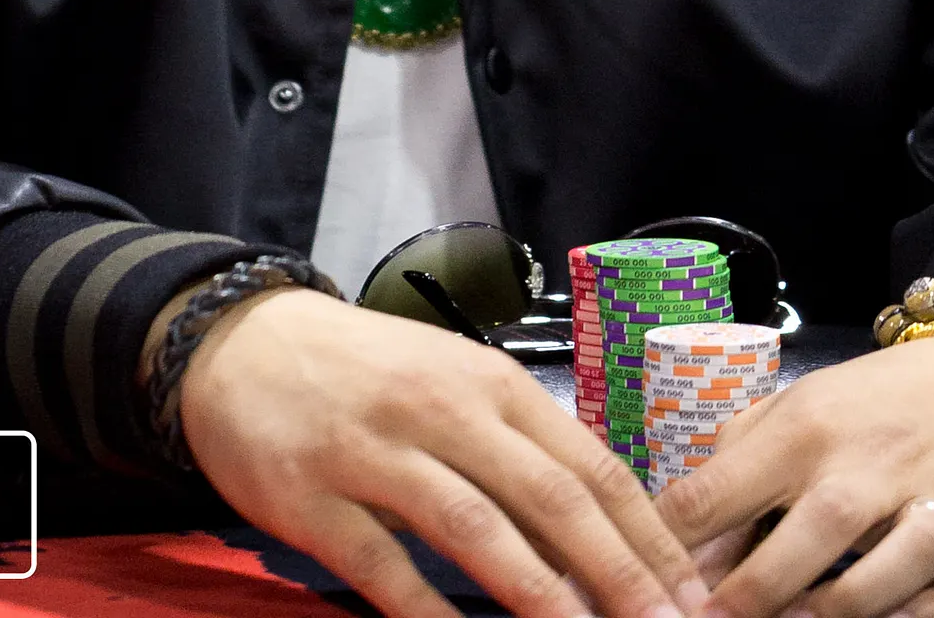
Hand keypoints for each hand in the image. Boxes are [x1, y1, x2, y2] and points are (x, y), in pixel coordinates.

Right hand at [175, 286, 709, 617]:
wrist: (242, 342)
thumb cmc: (364, 371)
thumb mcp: (451, 381)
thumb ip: (517, 444)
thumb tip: (600, 527)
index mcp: (488, 381)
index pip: (589, 462)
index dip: (646, 533)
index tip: (691, 594)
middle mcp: (442, 408)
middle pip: (549, 497)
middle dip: (617, 574)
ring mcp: (376, 451)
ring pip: (476, 528)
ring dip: (541, 597)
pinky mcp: (314, 496)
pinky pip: (382, 565)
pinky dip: (428, 613)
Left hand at [654, 337, 933, 617]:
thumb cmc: (876, 407)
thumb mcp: (797, 409)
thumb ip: (738, 468)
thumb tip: (682, 545)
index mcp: (808, 429)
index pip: (727, 486)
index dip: (680, 541)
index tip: (655, 582)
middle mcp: (873, 466)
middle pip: (813, 532)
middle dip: (758, 590)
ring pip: (893, 568)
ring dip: (842, 608)